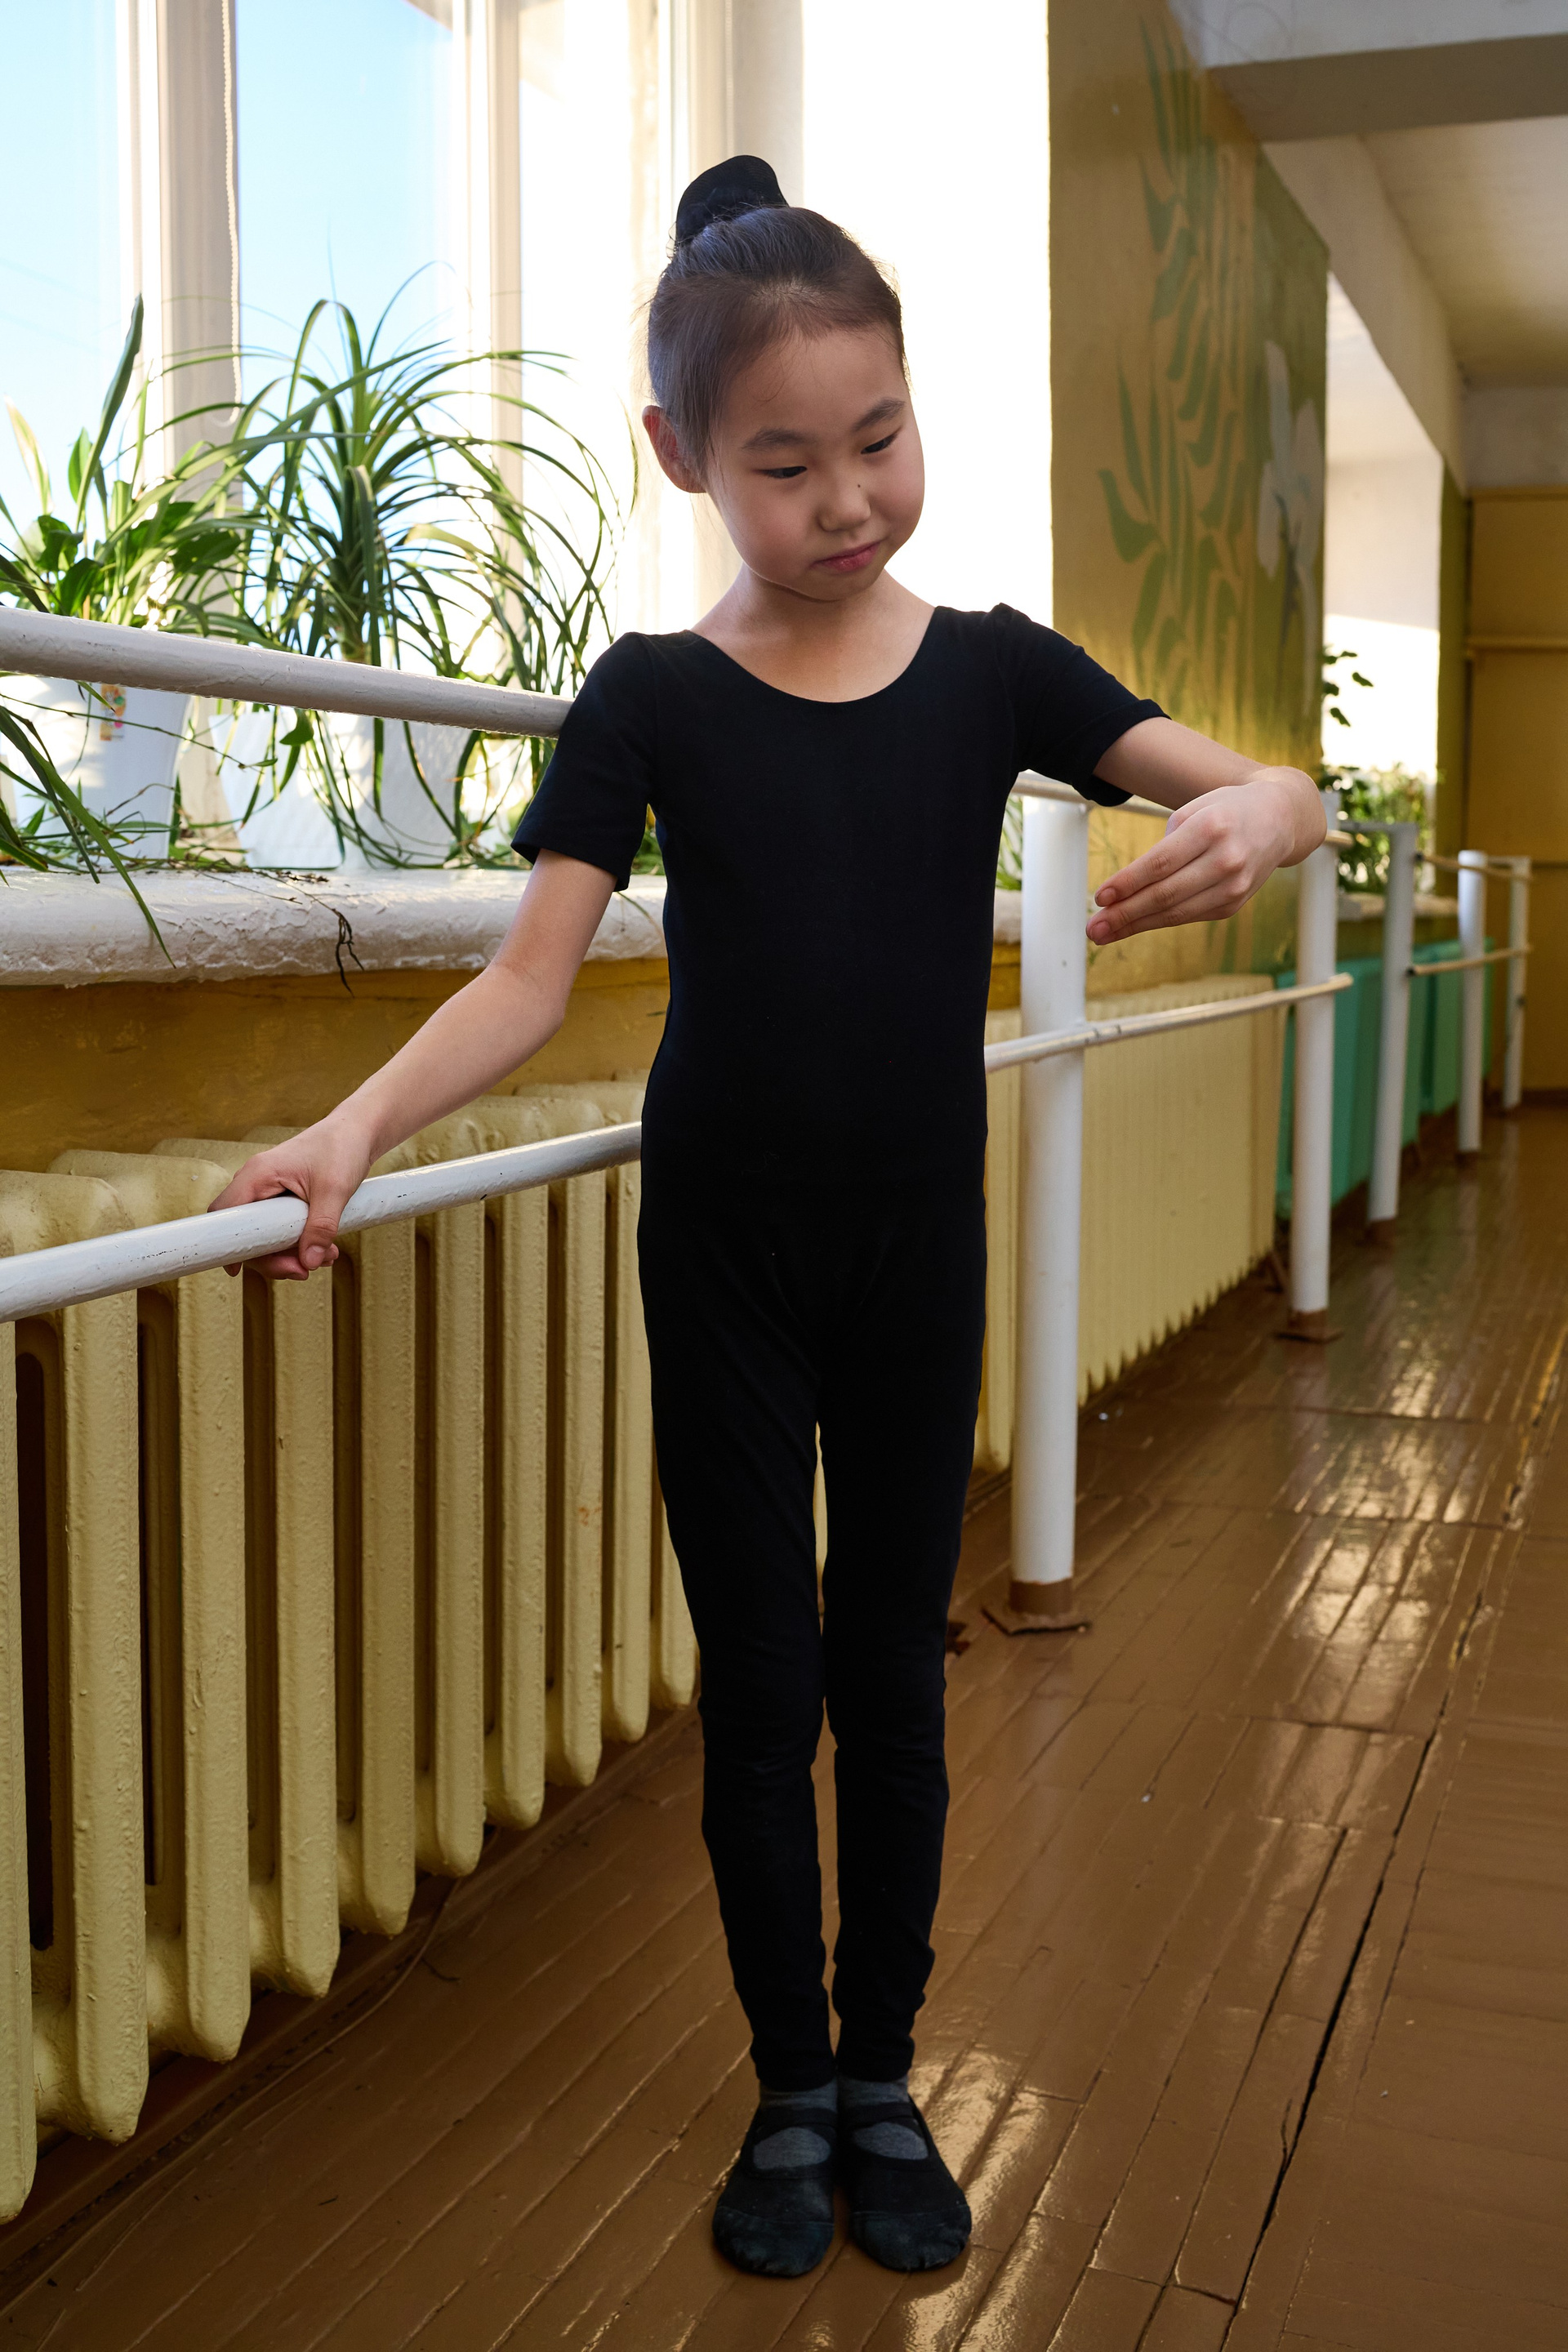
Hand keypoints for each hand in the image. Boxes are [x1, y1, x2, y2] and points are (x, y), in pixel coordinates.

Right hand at [209, 1118, 372, 1280]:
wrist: (358, 1131)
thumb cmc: (343, 1148)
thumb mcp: (335, 1190)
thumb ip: (321, 1227)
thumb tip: (308, 1263)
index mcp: (259, 1174)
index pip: (225, 1214)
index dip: (227, 1243)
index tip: (237, 1271)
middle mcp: (258, 1182)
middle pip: (246, 1231)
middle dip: (272, 1257)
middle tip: (304, 1271)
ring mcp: (270, 1190)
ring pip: (265, 1234)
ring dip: (291, 1253)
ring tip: (326, 1257)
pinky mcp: (284, 1198)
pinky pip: (281, 1228)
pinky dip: (300, 1243)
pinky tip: (326, 1250)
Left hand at [1087, 771, 1320, 945]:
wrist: (1279, 819)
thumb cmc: (1225, 811)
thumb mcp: (1193, 811)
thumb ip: (1163, 848)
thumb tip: (1127, 891)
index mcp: (1211, 828)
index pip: (1160, 863)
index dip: (1127, 883)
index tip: (1099, 897)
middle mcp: (1227, 859)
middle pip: (1165, 894)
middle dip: (1124, 914)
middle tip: (1092, 928)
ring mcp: (1235, 886)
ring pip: (1176, 912)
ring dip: (1135, 925)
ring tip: (1103, 933)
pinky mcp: (1235, 904)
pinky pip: (1189, 915)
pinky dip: (1158, 921)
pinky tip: (1134, 924)